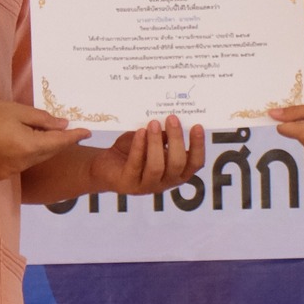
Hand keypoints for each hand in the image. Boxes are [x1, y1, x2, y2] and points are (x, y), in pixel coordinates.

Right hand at [0, 100, 91, 179]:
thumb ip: (41, 119)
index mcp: (28, 146)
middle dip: (57, 141)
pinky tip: (19, 143)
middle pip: (47, 153)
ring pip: (33, 160)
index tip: (87, 131)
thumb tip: (62, 124)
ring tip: (40, 133)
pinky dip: (24, 154)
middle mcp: (21, 164)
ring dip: (40, 148)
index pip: (58, 142)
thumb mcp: (15, 110)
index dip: (73, 136)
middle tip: (67, 129)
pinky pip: (19, 165)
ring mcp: (9, 172)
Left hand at [88, 116, 206, 195]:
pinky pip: (135, 165)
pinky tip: (140, 132)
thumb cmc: (133, 150)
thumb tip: (173, 120)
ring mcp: (146, 186)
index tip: (197, 126)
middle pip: (177, 165)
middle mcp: (165, 182)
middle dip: (176, 140)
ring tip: (153, 123)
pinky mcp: (128, 184)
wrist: (104, 165)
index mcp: (176, 172)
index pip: (195, 163)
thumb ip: (164, 135)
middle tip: (172, 118)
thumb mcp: (152, 140)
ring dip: (156, 144)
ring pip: (157, 167)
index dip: (198, 146)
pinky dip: (139, 147)